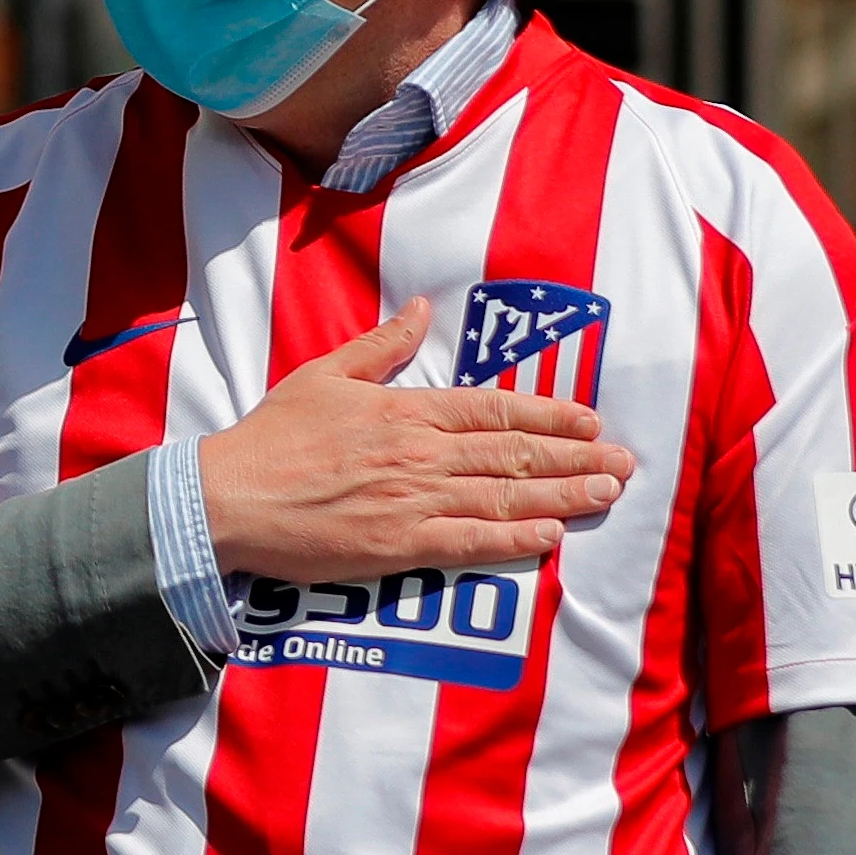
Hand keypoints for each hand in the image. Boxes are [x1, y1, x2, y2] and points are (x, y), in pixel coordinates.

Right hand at [193, 297, 635, 583]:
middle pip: (514, 451)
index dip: (549, 414)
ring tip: (608, 494)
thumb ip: (382, 346)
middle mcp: (421, 452)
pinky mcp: (399, 546)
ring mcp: (414, 500)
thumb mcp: (325, 374)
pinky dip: (515, 539)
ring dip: (563, 494)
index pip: (495, 408)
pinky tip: (552, 535)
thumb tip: (420, 308)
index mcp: (407, 409)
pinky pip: (471, 542)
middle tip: (625, 463)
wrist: (230, 498)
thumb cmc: (272, 437)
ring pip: (505, 495)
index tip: (591, 420)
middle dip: (576, 457)